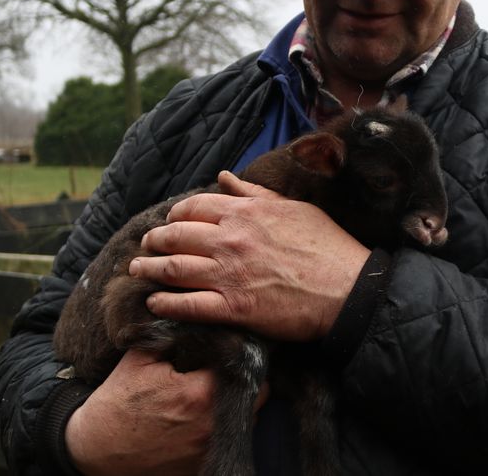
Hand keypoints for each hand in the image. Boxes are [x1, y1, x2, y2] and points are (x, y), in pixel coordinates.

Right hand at [65, 349, 267, 474]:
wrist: (95, 447)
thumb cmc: (117, 401)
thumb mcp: (140, 358)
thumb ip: (174, 336)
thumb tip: (199, 320)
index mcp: (198, 392)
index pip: (242, 367)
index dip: (239, 356)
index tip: (230, 351)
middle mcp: (210, 423)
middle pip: (257, 396)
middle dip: (244, 381)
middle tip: (227, 372)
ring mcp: (207, 448)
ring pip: (247, 420)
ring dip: (236, 405)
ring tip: (214, 394)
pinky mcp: (201, 464)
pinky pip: (228, 440)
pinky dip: (222, 427)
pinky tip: (204, 417)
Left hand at [130, 171, 369, 341]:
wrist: (348, 289)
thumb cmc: (328, 246)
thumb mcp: (294, 208)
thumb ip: (255, 194)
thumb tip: (224, 178)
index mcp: (245, 214)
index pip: (194, 207)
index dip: (176, 215)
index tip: (171, 222)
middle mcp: (230, 241)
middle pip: (175, 236)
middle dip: (154, 241)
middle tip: (145, 247)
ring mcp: (229, 275)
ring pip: (173, 269)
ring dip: (149, 270)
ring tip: (138, 271)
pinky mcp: (233, 309)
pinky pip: (188, 305)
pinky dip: (166, 303)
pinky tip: (154, 302)